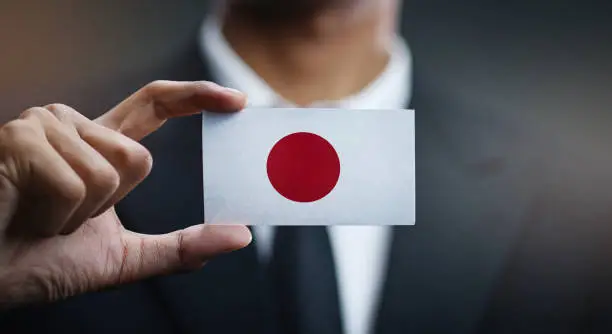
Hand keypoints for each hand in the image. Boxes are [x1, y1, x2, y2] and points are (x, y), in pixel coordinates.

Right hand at [0, 81, 251, 308]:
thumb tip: (240, 236)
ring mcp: (44, 126)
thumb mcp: (123, 258)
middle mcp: (72, 125)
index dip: (196, 97)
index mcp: (98, 145)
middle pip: (138, 158)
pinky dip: (55, 218)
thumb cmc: (40, 262)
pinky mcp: (20, 138)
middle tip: (62, 220)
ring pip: (110, 172)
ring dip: (78, 216)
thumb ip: (181, 247)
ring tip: (39, 217)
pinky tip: (24, 216)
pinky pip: (75, 183)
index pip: (154, 105)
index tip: (236, 100)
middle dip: (107, 207)